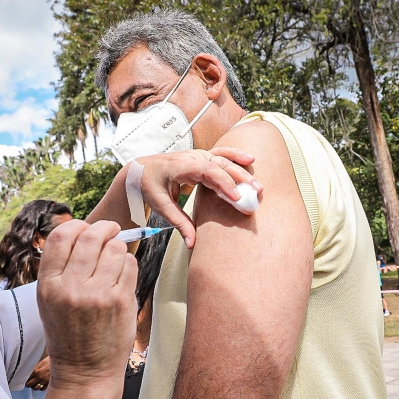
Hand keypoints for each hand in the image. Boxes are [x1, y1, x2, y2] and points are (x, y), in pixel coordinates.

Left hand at [25, 357, 50, 390]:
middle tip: (29, 382)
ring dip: (34, 386)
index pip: (26, 379)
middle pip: (29, 385)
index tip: (25, 380)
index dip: (25, 380)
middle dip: (28, 384)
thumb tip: (28, 374)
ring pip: (35, 388)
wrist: (58, 362)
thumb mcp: (39, 364)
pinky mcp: (49, 383)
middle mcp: (39, 377)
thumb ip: (34, 370)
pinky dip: (41, 387)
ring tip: (35, 384)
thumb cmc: (49, 361)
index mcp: (35, 371)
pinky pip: (42, 389)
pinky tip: (41, 384)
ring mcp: (44, 381)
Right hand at [37, 220, 137, 388]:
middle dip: (104, 227)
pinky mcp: (120, 301)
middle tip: (110, 230)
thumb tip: (83, 232)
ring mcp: (97, 295)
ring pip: (114, 248)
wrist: (85, 371)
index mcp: (48, 285)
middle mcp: (71, 288)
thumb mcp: (50, 301)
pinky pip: (129, 265)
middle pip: (90, 236)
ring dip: (118, 245)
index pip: (60, 237)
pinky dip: (128, 263)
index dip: (75, 225)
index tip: (84, 228)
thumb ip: (61, 268)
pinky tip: (121, 274)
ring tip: (115, 255)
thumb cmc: (68, 333)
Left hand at [137, 147, 262, 247]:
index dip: (223, 183)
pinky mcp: (201, 157)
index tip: (236, 197)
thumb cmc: (148, 185)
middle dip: (238, 179)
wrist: (141, 170)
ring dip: (241, 171)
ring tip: (257, 186)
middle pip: (219, 165)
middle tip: (255, 195)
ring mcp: (197, 155)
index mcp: (179, 166)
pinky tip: (250, 161)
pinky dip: (235, 156)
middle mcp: (190, 157)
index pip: (206, 171)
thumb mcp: (160, 206)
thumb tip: (192, 243)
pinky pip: (221, 154)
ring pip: (223, 160)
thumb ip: (179, 223)